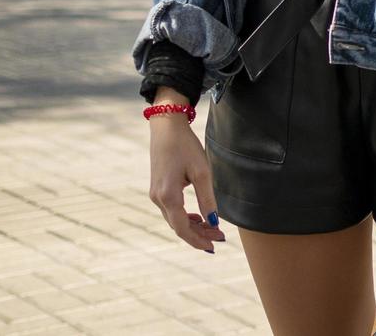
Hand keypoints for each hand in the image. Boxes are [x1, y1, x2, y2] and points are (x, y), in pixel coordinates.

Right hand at [148, 115, 226, 252]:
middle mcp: (158, 199)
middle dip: (199, 234)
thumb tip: (214, 221)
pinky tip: (199, 217)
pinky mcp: (157, 189)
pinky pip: (171, 210)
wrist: (166, 128)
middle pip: (178, 226)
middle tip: (219, 238)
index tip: (214, 246)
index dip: (198, 240)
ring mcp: (155, 195)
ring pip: (174, 219)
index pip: (183, 228)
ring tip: (213, 229)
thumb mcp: (201, 172)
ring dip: (193, 226)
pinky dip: (185, 217)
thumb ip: (207, 198)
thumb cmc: (185, 147)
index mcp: (168, 196)